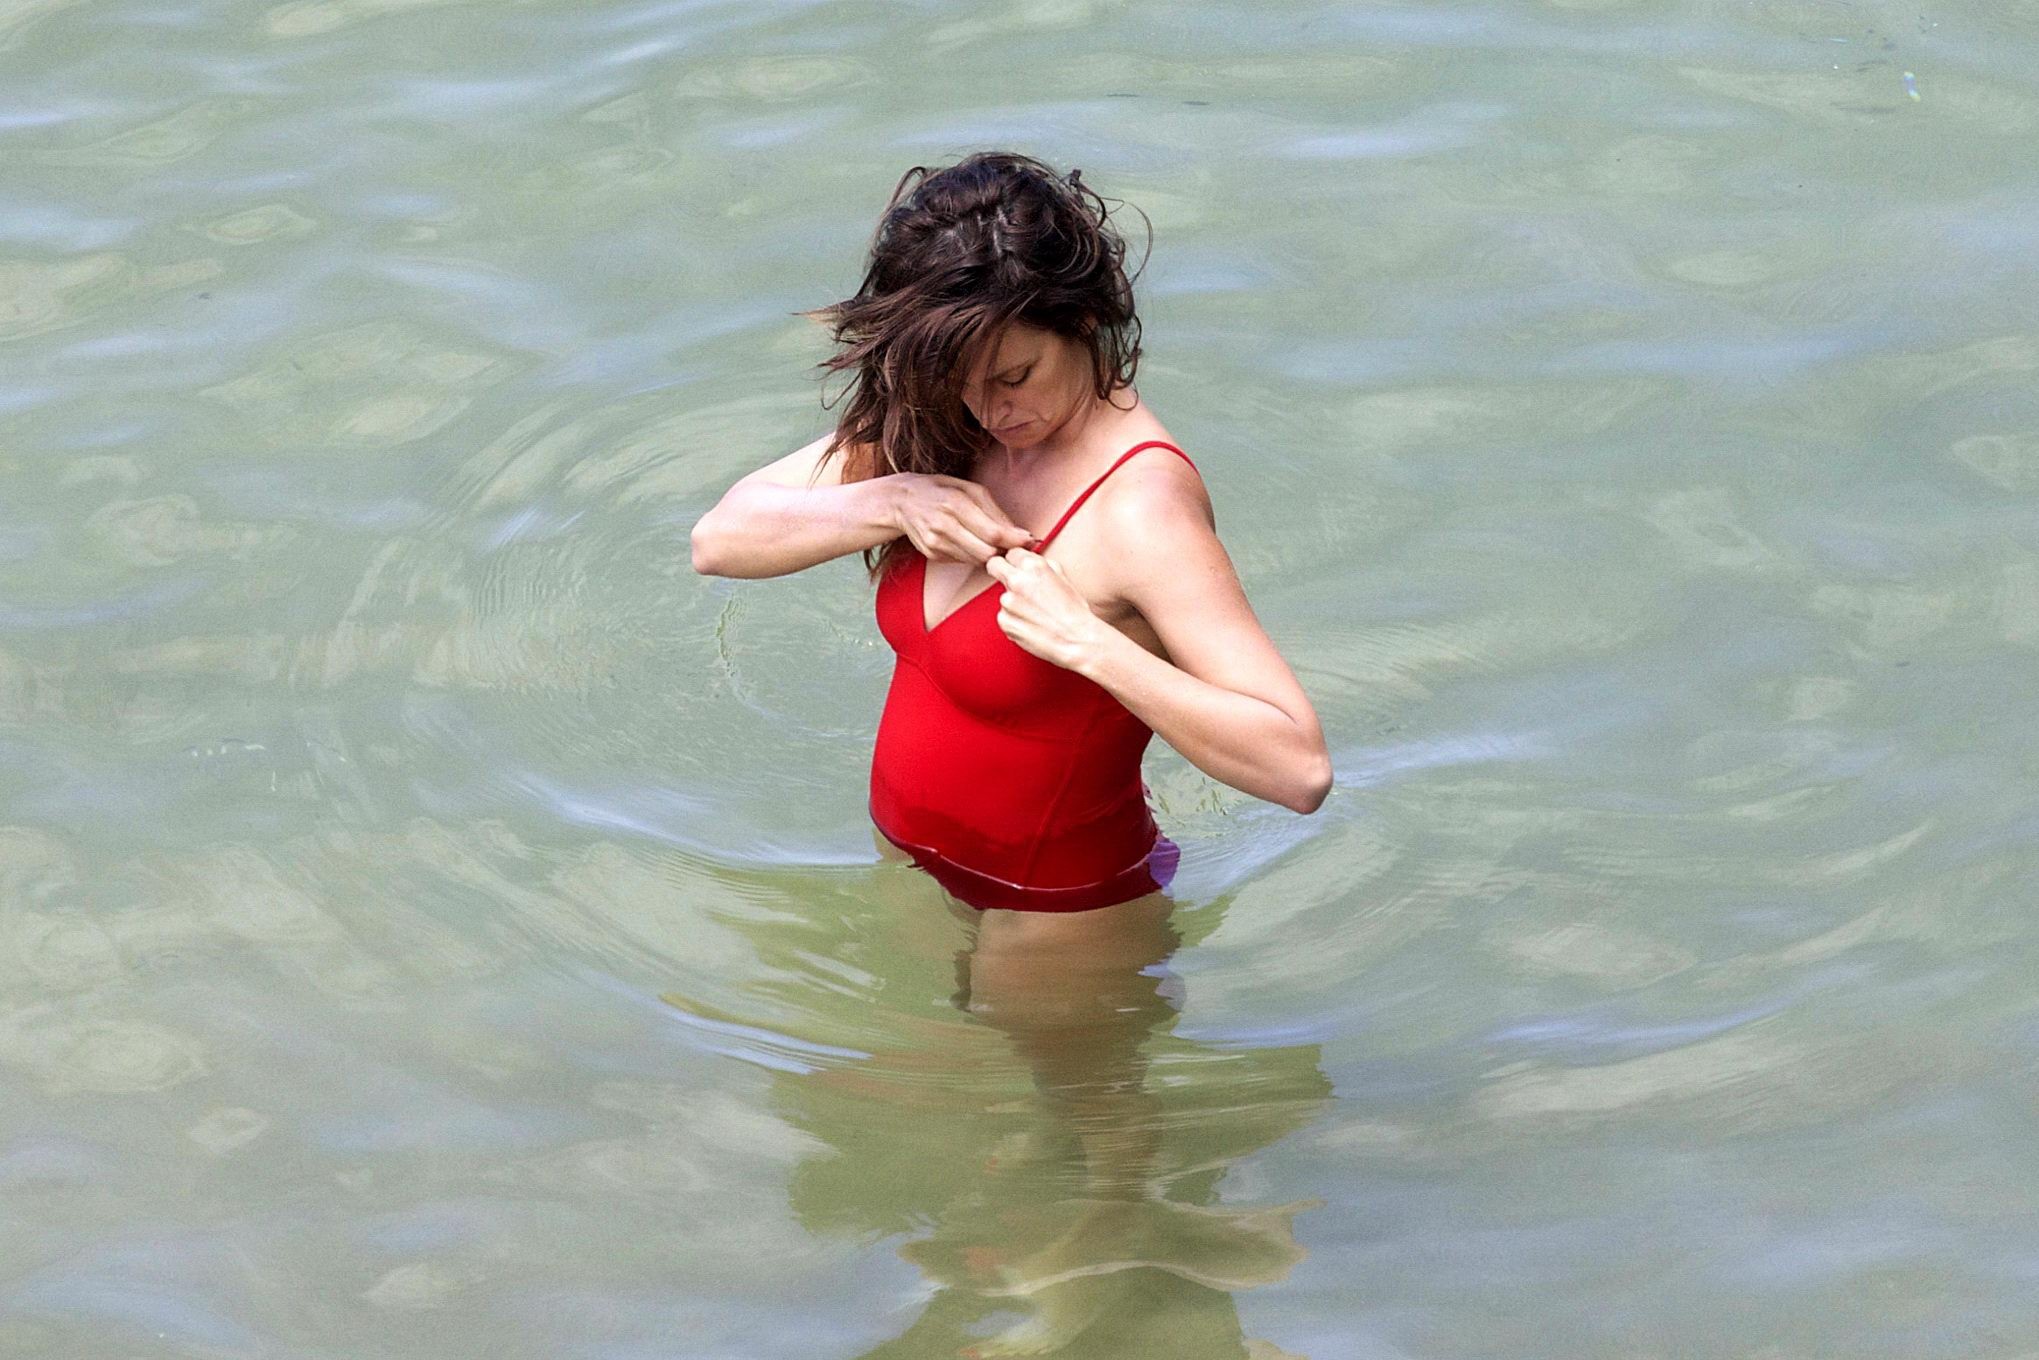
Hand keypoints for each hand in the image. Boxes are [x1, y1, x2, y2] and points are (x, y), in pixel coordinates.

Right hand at [888, 474, 1032, 563]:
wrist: (902, 500)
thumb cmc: (941, 490)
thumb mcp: (969, 489)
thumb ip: (994, 511)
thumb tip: (1020, 533)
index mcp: (955, 504)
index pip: (993, 532)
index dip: (1014, 541)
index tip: (1030, 541)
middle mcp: (944, 525)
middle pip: (986, 552)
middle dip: (1004, 550)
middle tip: (1013, 545)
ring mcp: (935, 543)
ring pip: (976, 560)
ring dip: (990, 554)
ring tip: (994, 542)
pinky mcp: (932, 554)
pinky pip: (963, 561)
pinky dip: (973, 555)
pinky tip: (971, 542)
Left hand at [984, 548, 1108, 672]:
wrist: (1077, 640)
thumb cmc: (1074, 611)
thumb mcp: (1062, 577)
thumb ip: (1042, 565)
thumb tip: (1028, 560)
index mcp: (1034, 566)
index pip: (1011, 553)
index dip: (1015, 562)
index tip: (1016, 568)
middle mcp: (1018, 580)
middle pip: (994, 566)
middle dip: (999, 570)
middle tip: (1010, 582)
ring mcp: (1008, 602)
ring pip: (1003, 596)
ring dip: (1013, 603)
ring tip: (1035, 615)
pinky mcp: (1004, 621)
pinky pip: (1004, 617)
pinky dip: (1014, 621)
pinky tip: (1031, 626)